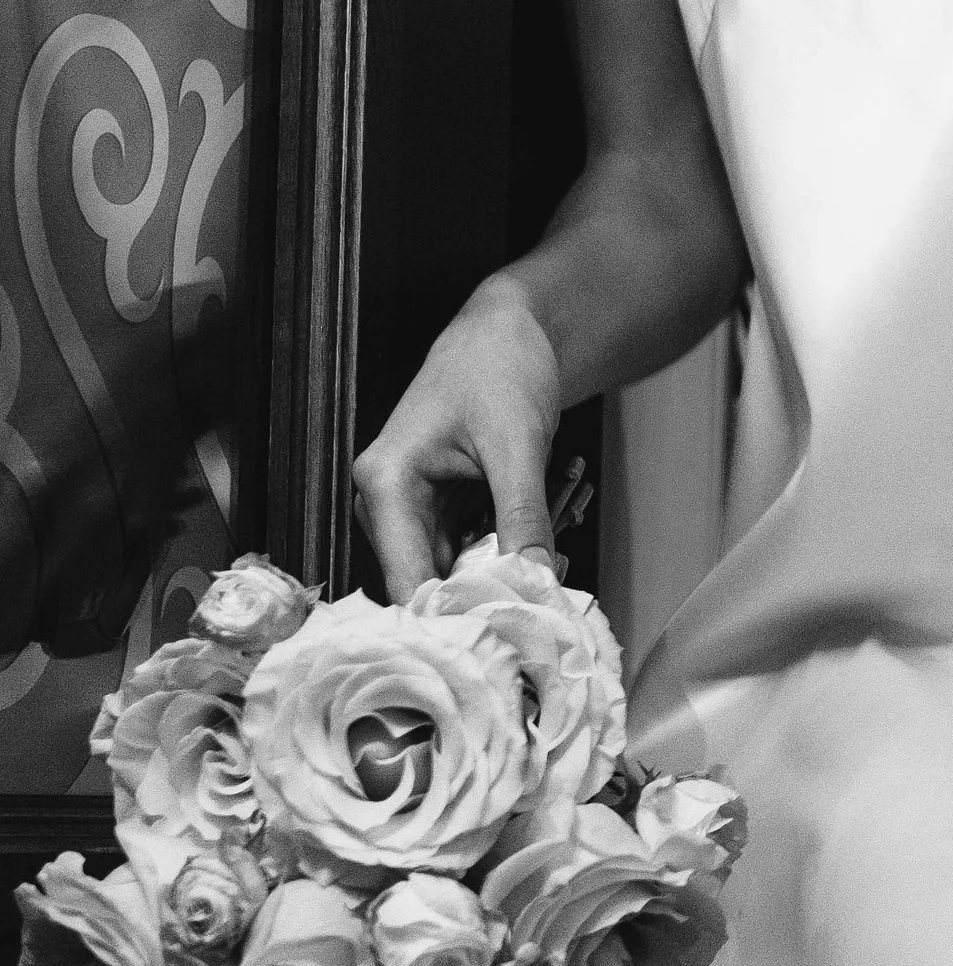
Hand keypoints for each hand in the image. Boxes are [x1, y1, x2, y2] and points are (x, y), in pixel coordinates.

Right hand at [352, 279, 563, 599]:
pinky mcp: (440, 512)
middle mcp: (387, 505)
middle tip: (548, 593)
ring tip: (553, 549)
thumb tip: (534, 584)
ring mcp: (412, 511)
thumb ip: (522, 516)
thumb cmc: (500, 368)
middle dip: (490, 592)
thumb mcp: (517, 444)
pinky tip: (544, 536)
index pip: (406, 579)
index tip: (506, 633)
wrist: (510, 332)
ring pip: (457, 572)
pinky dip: (508, 552)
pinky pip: (472, 554)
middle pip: (430, 582)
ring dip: (505, 570)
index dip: (454, 614)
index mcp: (386, 483)